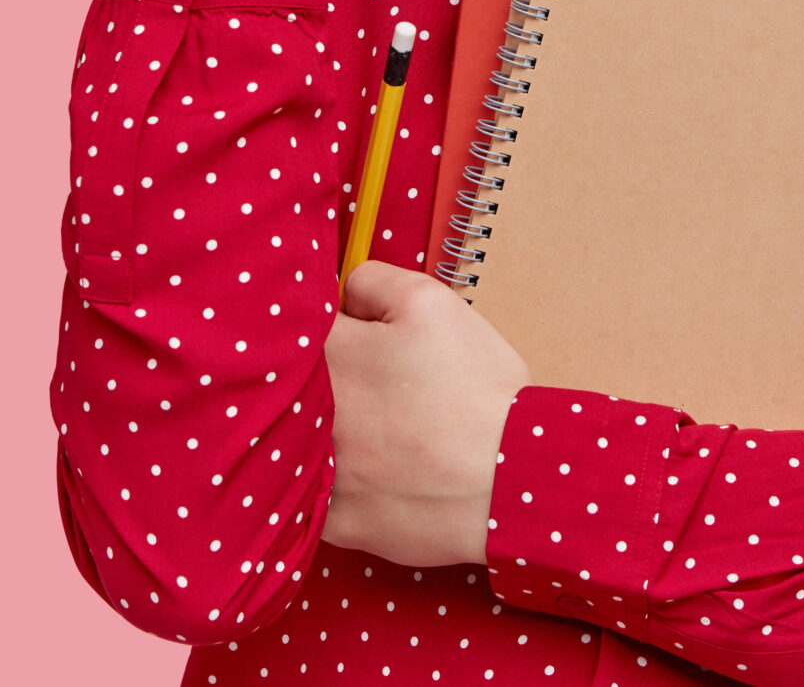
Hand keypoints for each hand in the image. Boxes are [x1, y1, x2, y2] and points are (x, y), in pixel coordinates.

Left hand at [321, 261, 529, 566]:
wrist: (510, 478)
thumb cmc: (474, 389)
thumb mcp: (430, 304)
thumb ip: (372, 282)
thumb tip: (342, 292)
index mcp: (327, 356)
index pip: (295, 324)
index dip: (327, 326)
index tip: (353, 333)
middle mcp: (309, 417)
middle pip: (293, 387)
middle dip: (326, 378)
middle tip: (374, 384)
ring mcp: (319, 474)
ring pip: (301, 444)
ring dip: (325, 432)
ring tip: (380, 430)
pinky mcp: (337, 521)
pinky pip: (319, 498)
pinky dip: (341, 484)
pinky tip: (376, 474)